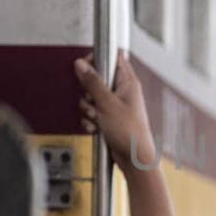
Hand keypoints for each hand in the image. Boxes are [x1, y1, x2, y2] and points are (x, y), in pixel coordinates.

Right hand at [75, 49, 156, 172]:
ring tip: (97, 118)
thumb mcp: (107, 104)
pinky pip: (92, 112)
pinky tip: (96, 127)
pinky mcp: (109, 118)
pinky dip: (90, 120)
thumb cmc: (130, 132)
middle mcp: (123, 91)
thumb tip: (81, 64)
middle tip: (93, 101)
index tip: (86, 68)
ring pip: (91, 98)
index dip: (97, 59)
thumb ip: (92, 82)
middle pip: (97, 79)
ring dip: (88, 109)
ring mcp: (115, 105)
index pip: (112, 57)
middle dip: (88, 92)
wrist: (134, 158)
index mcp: (128, 82)